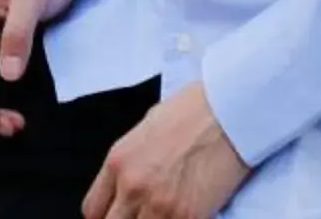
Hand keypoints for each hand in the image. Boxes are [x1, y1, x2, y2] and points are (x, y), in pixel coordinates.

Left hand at [84, 82, 252, 218]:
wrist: (227, 111)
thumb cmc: (191, 113)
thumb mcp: (144, 132)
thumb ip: (130, 165)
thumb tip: (127, 188)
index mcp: (117, 162)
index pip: (92, 210)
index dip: (106, 217)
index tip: (119, 216)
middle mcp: (132, 186)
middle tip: (141, 216)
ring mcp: (159, 205)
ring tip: (163, 214)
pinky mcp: (188, 217)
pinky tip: (184, 216)